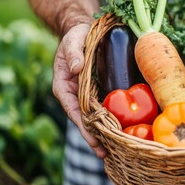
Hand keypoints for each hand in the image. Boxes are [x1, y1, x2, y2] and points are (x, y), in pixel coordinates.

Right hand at [52, 24, 106, 158]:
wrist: (84, 31)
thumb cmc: (76, 36)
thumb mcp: (73, 40)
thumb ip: (74, 53)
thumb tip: (76, 68)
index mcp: (64, 86)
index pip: (73, 110)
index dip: (83, 126)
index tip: (93, 139)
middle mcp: (74, 94)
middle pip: (84, 119)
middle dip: (93, 137)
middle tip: (105, 153)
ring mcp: (87, 95)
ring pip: (94, 117)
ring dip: (103, 133)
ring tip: (114, 150)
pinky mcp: (98, 92)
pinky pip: (104, 108)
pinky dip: (110, 120)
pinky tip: (121, 131)